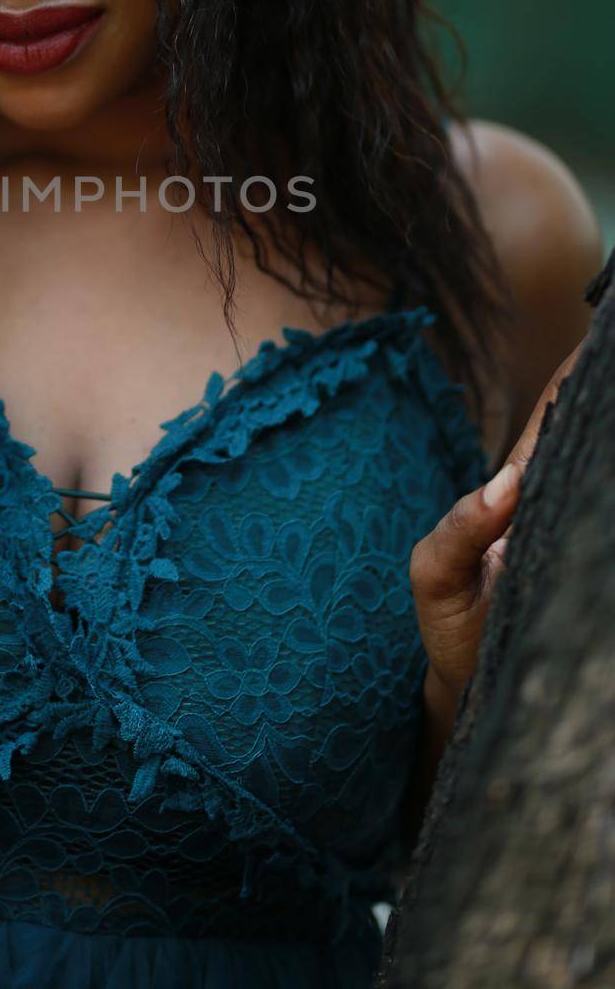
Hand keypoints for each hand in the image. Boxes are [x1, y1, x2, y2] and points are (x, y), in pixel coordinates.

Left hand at [409, 341, 582, 704]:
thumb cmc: (453, 627)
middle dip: (606, 398)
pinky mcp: (594, 578)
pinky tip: (608, 483)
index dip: (581, 374)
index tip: (604, 334)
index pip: (557, 419)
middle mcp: (556, 506)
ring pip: (600, 479)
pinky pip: (605, 533)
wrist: (474, 697)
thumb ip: (460, 530)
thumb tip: (510, 481)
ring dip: (606, 445)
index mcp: (518, 491)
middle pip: (593, 438)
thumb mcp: (435, 576)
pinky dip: (606, 501)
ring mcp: (579, 539)